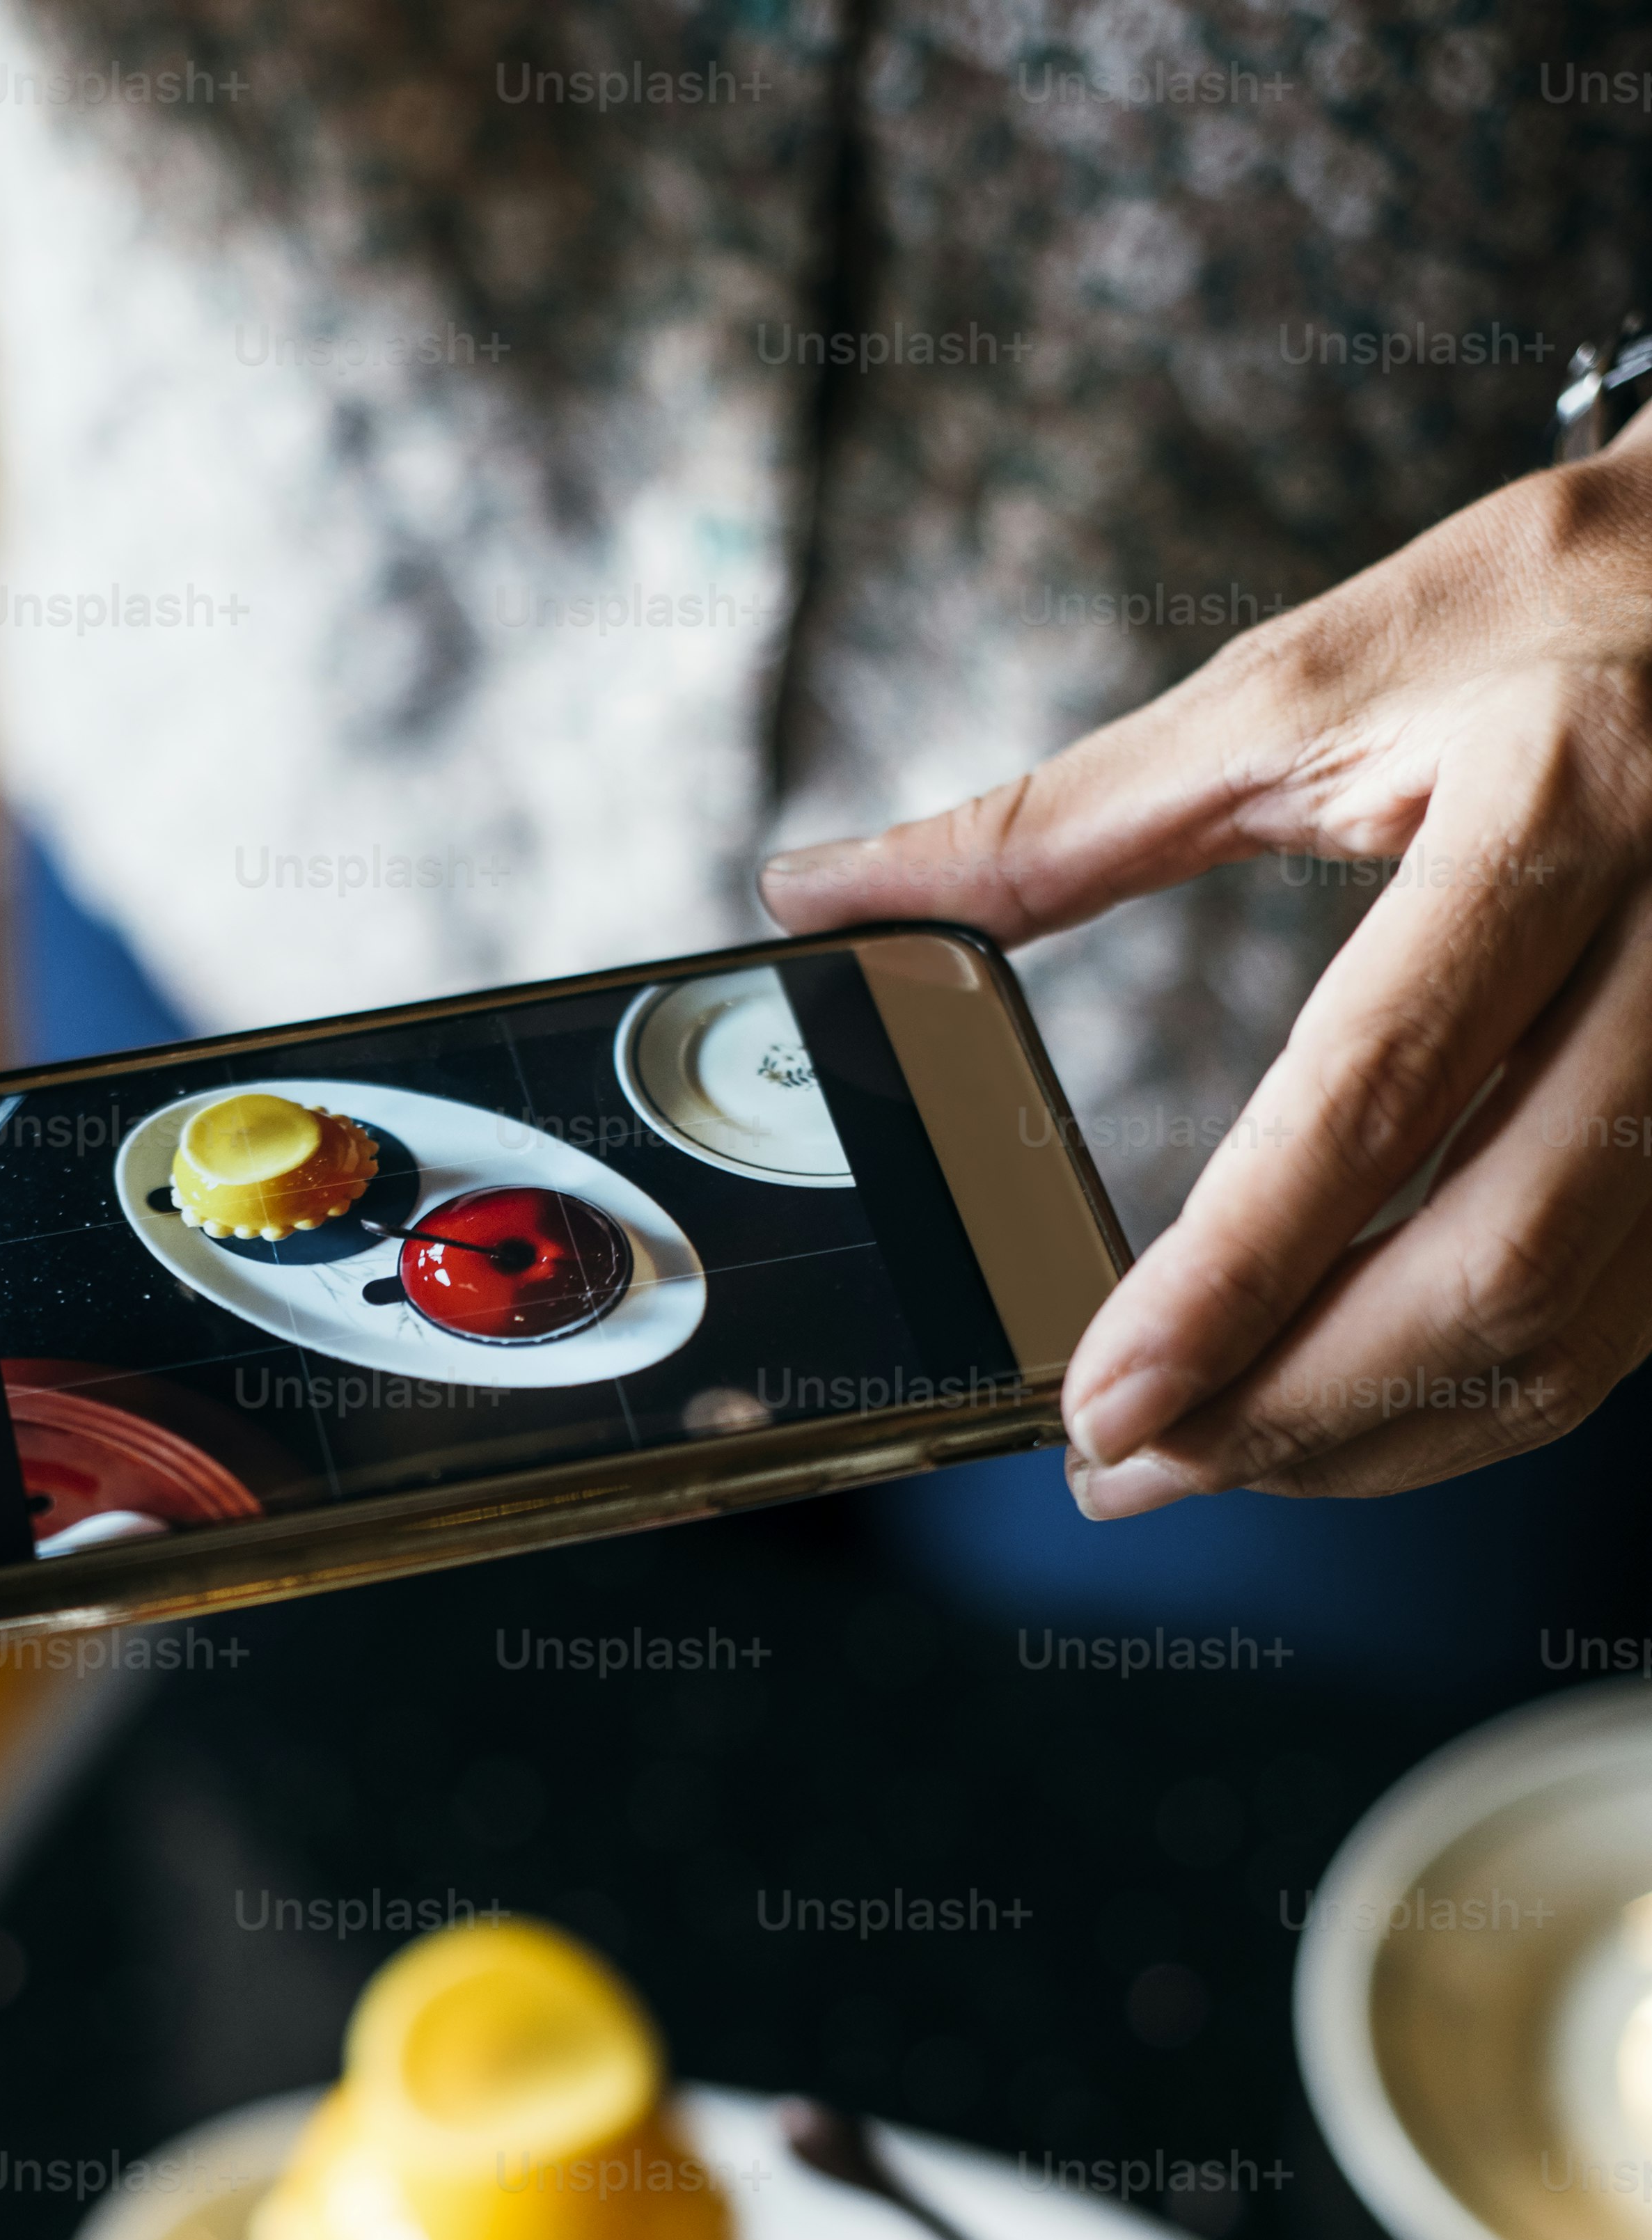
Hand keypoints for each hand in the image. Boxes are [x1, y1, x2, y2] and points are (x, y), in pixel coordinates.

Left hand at [761, 435, 1651, 1515]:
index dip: (1235, 1278)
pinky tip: (1349, 1404)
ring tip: (1210, 1458)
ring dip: (1378, 1437)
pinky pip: (1622, 1322)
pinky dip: (1472, 1396)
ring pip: (1570, 1329)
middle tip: (1127, 1470)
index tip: (1106, 1399)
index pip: (1373, 1097)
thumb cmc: (1554, 606)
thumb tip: (830, 888)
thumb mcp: (1309, 676)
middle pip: (1495, 1264)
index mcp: (1549, 803)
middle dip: (1294, 1412)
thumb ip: (1063, 821)